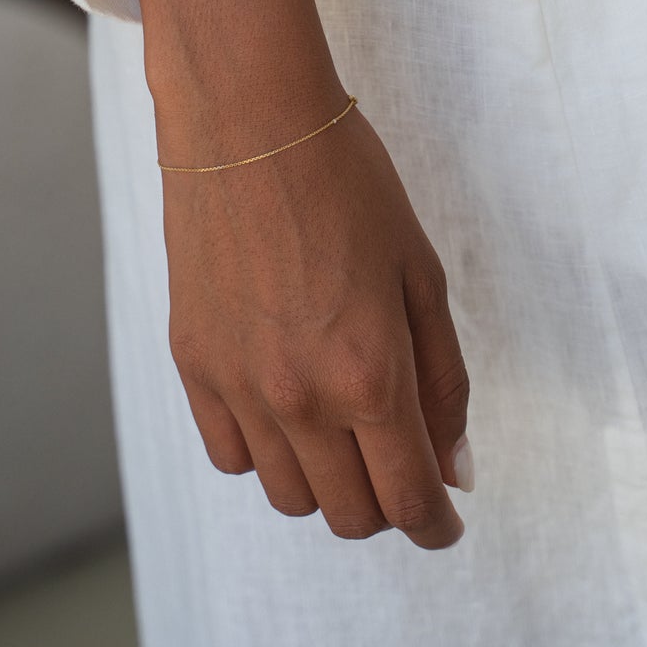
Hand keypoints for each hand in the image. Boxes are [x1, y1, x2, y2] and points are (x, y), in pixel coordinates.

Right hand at [117, 0, 470, 548]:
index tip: (446, 521)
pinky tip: (287, 408)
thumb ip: (442, 380)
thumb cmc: (349, 184)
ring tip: (345, 429)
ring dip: (327, 482)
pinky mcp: (192, 365)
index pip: (408, 499)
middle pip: (347, 514)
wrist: (250, 123)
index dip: (436, 524)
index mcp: (369, 375)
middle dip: (386, 504)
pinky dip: (266, 452)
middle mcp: (299, 398)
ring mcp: (237, 387)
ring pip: (287, 495)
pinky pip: (230, 455)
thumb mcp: (421, 275)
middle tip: (402, 465)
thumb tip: (454, 468)